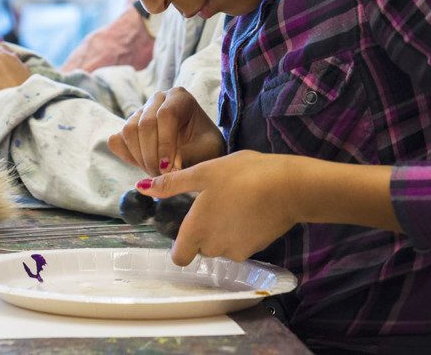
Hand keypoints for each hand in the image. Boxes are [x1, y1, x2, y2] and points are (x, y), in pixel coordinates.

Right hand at [108, 87, 224, 176]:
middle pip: (145, 124)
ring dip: (140, 158)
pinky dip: (127, 156)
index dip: (165, 143)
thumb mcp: (208, 151)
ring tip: (156, 174)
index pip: (166, 115)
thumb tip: (167, 166)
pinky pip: (116, 140)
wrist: (199, 151)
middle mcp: (157, 100)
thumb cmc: (207, 148)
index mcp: (179, 97)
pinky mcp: (128, 127)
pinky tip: (143, 166)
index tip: (170, 168)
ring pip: (128, 131)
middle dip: (152, 155)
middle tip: (162, 177)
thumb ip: (190, 156)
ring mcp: (140, 112)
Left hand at [137, 151, 399, 265]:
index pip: (179, 257)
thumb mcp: (204, 173)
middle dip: (204, 231)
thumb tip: (141, 186)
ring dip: (224, 230)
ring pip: (222, 246)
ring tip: (235, 201)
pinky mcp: (258, 249)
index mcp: (196, 231)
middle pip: (201, 249)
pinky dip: (242, 231)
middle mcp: (214, 248)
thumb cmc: (242, 175)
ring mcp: (238, 251)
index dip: (180, 243)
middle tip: (214, 202)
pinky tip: (250, 208)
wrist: (289, 186)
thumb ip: (172, 184)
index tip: (189, 222)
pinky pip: (241, 244)